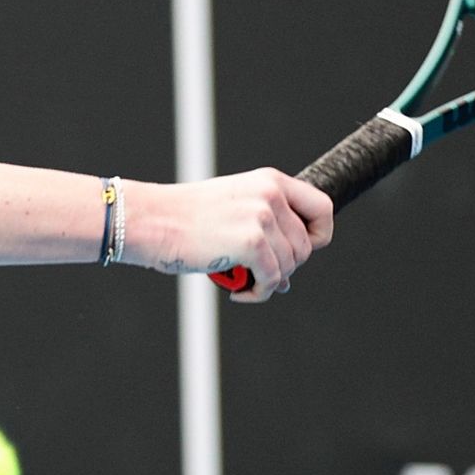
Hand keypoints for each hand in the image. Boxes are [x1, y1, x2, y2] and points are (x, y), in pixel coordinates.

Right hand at [123, 169, 333, 302]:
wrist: (151, 221)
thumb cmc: (184, 220)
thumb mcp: (233, 211)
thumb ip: (265, 234)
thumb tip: (287, 279)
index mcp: (270, 180)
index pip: (323, 207)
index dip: (318, 235)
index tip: (301, 250)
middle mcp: (270, 194)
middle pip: (306, 247)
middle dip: (284, 266)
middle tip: (255, 272)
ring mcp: (261, 216)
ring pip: (290, 266)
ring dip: (268, 281)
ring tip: (242, 280)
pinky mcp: (251, 242)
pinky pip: (272, 281)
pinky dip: (258, 293)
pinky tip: (237, 292)